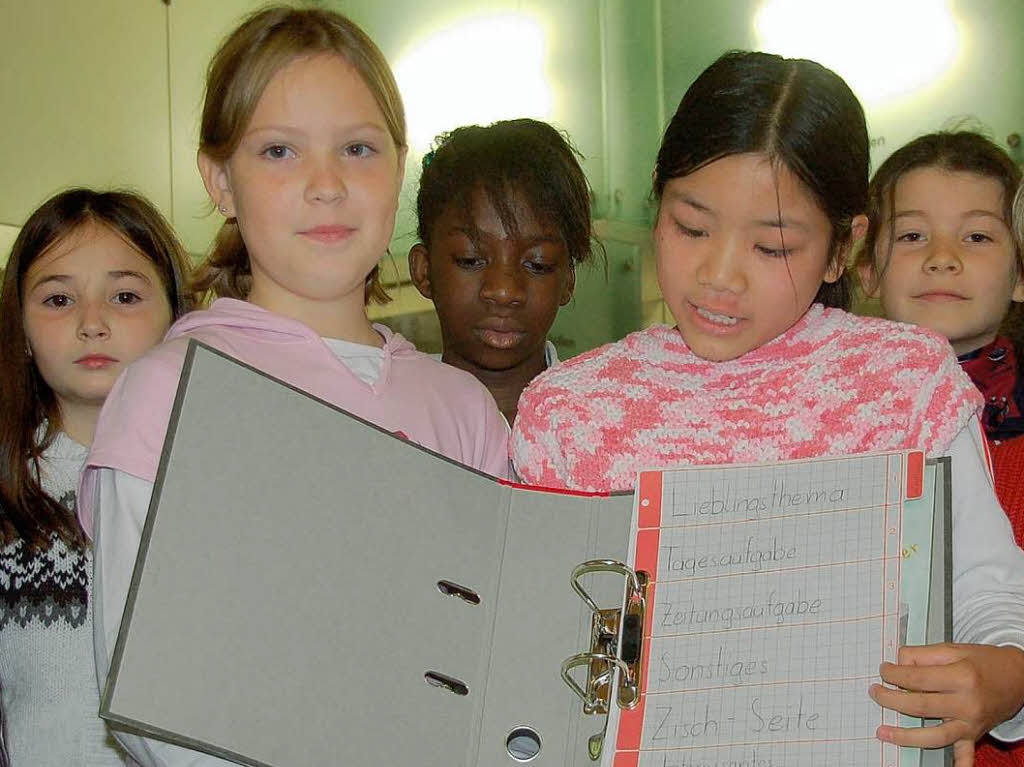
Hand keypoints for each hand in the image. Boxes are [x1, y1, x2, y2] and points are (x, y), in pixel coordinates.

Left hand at [869, 643, 1023, 766]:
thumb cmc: (984, 662)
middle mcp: (967, 703)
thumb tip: (898, 662)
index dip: (893, 674)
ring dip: (906, 736)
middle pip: (920, 706)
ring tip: (883, 732)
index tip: (883, 670)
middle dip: (890, 700)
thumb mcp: (954, 649)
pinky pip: (965, 754)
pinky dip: (957, 765)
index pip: (917, 678)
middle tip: (875, 692)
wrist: (1018, 677)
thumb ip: (923, 655)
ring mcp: (971, 723)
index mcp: (961, 677)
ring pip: (934, 735)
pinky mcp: (974, 735)